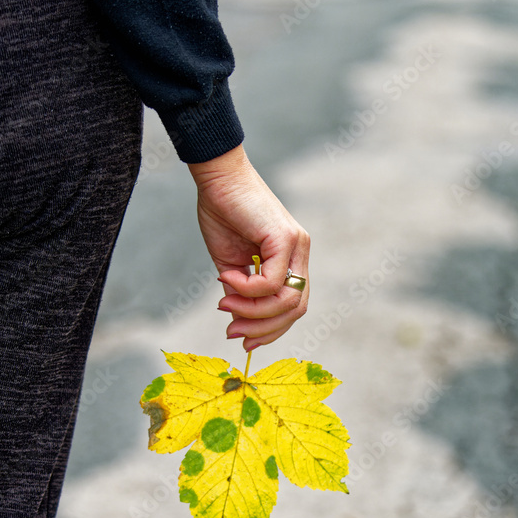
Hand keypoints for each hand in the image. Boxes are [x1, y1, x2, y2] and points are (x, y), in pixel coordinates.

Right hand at [187, 144, 309, 350]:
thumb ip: (241, 294)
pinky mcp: (286, 238)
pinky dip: (248, 290)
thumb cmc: (222, 214)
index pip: (292, 307)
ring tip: (226, 305)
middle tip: (232, 332)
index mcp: (291, 260)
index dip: (270, 330)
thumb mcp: (231, 265)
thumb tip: (239, 323)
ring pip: (287, 300)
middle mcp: (300, 254)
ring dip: (253, 312)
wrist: (217, 178)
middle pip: (295, 309)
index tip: (242, 340)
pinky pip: (272, 282)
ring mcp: (297, 246)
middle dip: (263, 329)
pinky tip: (228, 280)